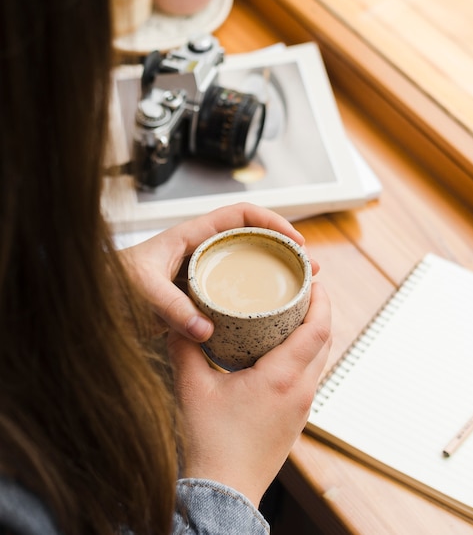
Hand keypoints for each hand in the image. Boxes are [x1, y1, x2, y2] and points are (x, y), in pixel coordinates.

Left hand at [120, 202, 318, 340]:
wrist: (92, 304)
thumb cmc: (110, 285)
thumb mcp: (140, 291)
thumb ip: (171, 308)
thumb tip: (206, 330)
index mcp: (192, 235)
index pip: (242, 215)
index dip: (273, 221)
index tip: (294, 240)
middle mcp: (202, 250)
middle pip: (254, 238)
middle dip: (285, 248)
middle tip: (308, 267)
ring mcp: (203, 273)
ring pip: (248, 264)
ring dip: (275, 271)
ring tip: (301, 285)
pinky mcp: (201, 295)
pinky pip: (236, 290)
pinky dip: (257, 296)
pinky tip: (270, 311)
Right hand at [167, 282, 331, 506]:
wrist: (225, 491)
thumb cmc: (211, 444)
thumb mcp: (192, 389)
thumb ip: (185, 349)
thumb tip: (181, 322)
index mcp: (282, 378)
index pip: (318, 329)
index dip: (322, 300)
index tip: (313, 280)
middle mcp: (300, 390)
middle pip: (326, 339)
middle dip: (321, 310)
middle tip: (304, 289)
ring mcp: (302, 406)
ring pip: (321, 358)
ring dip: (315, 332)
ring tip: (295, 313)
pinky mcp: (297, 417)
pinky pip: (311, 375)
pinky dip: (306, 353)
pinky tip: (284, 349)